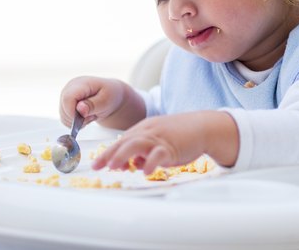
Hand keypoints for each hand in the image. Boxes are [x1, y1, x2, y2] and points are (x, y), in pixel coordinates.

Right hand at [59, 76, 145, 129]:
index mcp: (80, 83)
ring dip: (77, 121)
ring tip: (90, 114)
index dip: (73, 112)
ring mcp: (66, 96)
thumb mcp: (106, 100)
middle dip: (77, 118)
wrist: (111, 95)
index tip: (86, 116)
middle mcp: (69, 88)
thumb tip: (79, 109)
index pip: (68, 98)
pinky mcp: (65, 104)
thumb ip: (93, 104)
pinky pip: (65, 119)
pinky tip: (85, 116)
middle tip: (92, 115)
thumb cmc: (110, 95)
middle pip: (64, 109)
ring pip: (63, 116)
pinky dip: (75, 122)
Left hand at [91, 110, 239, 173]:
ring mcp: (159, 138)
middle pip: (124, 142)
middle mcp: (148, 132)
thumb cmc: (180, 134)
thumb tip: (132, 165)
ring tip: (115, 168)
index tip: (96, 164)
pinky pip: (159, 154)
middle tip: (98, 166)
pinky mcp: (172, 147)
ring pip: (137, 144)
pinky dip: (151, 162)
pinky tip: (145, 172)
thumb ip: (143, 152)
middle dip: (109, 154)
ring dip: (123, 156)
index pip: (121, 141)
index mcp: (144, 129)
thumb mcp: (158, 141)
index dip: (107, 152)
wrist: (202, 126)